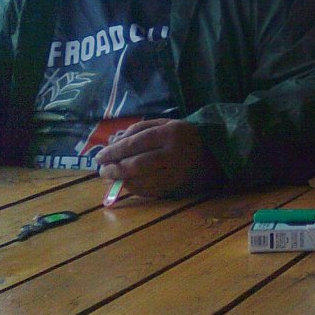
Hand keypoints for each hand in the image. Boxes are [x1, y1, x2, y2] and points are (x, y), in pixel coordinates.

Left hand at [95, 118, 220, 197]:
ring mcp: (176, 172)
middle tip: (102, 171)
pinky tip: (126, 184)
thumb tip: (113, 142)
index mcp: (170, 133)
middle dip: (114, 169)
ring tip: (111, 178)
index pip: (135, 143)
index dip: (114, 151)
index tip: (99, 156)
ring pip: (142, 181)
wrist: (215, 153)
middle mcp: (173, 154)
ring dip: (122, 181)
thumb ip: (139, 129)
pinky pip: (150, 191)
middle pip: (136, 164)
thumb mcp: (165, 124)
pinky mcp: (177, 187)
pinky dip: (135, 189)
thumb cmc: (185, 135)